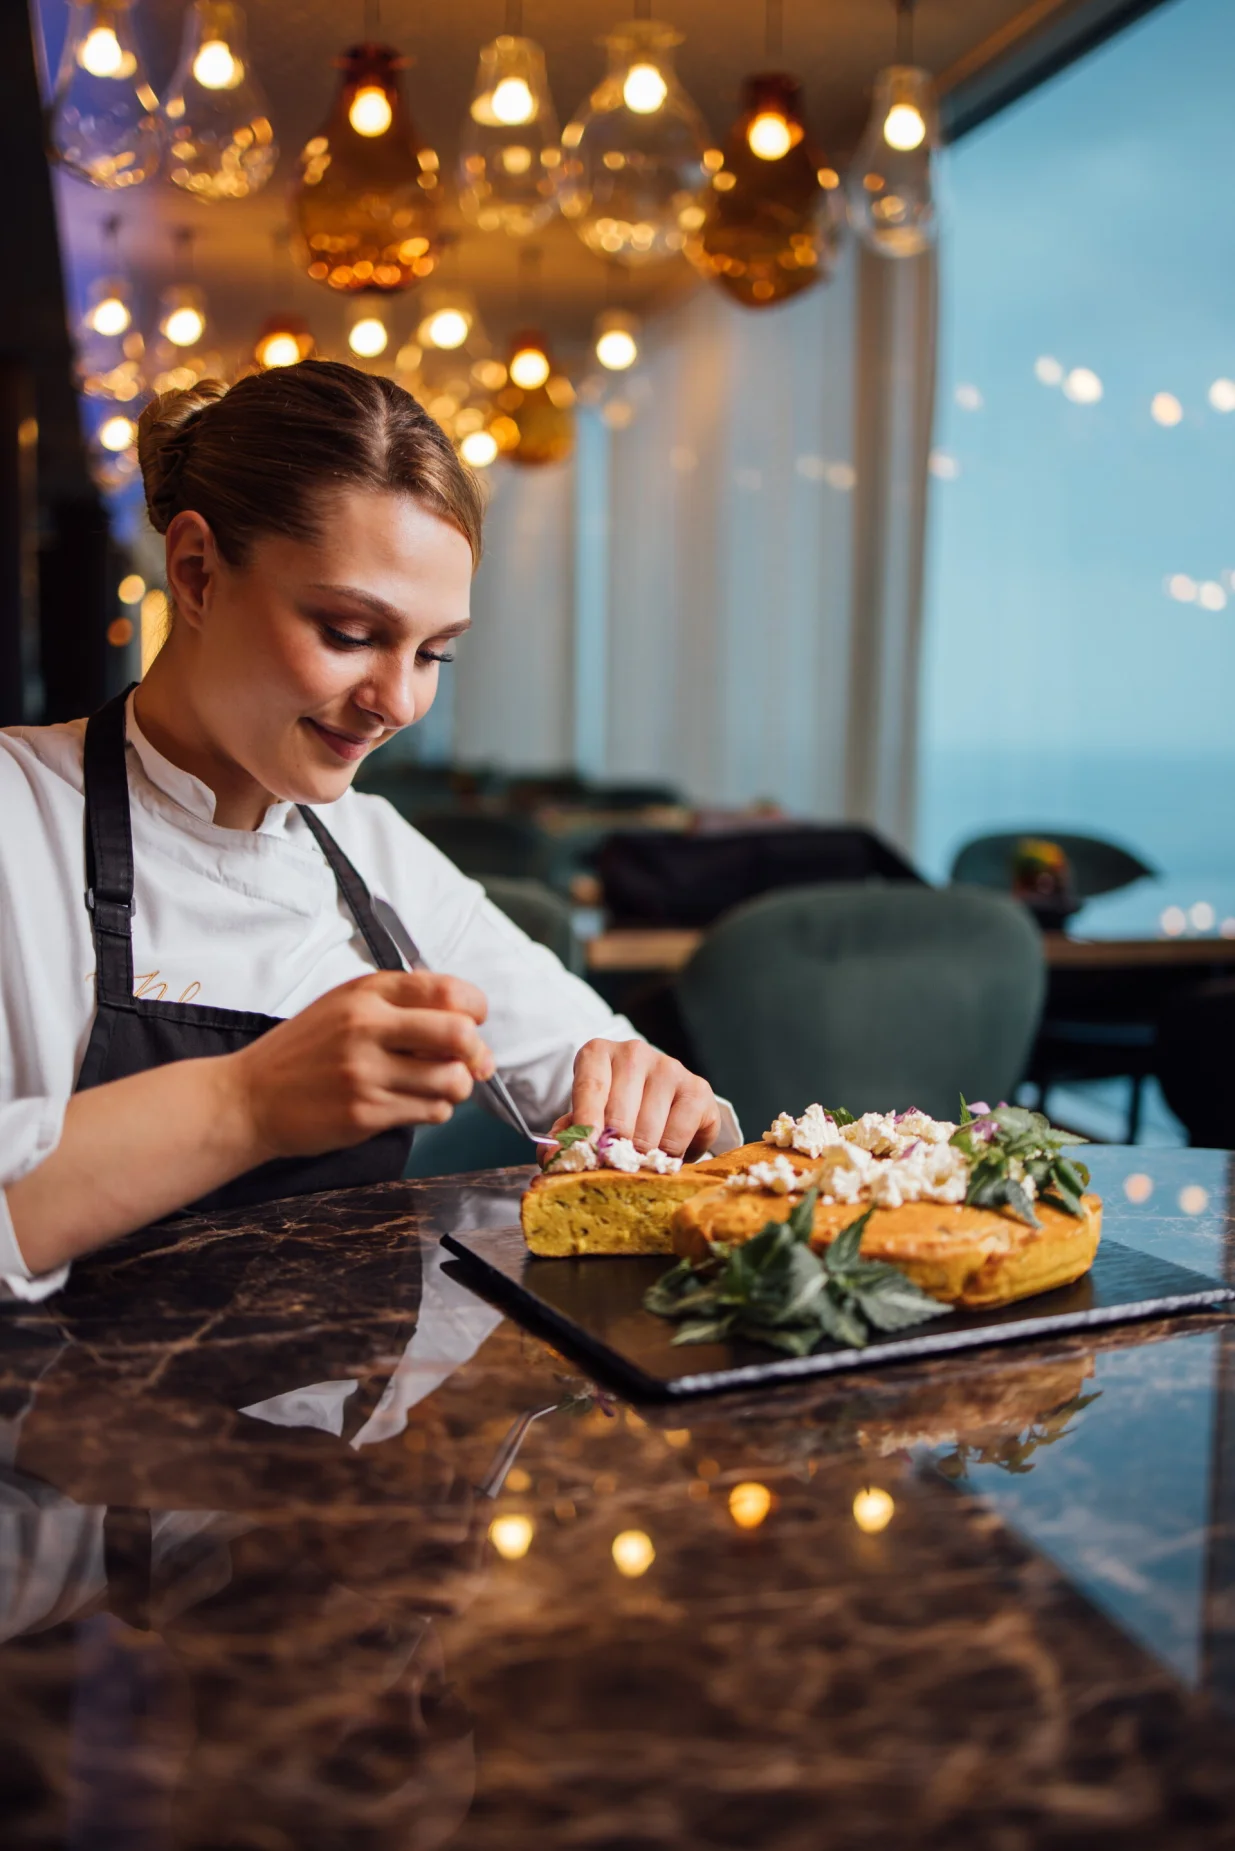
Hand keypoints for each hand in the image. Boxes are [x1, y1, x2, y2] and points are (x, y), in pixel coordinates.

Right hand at [232, 970, 493, 1160]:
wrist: (250, 1097)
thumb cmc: (304, 1052)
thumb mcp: (345, 1006)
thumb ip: (400, 1004)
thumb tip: (467, 1023)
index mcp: (367, 993)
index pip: (448, 990)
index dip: (474, 1009)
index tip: (473, 1022)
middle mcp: (367, 1027)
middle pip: (458, 1035)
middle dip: (477, 1052)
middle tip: (471, 1062)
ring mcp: (366, 1072)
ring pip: (451, 1080)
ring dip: (456, 1087)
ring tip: (435, 1086)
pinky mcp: (365, 1112)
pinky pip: (431, 1112)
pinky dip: (433, 1110)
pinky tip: (411, 1103)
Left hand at [549, 1039, 720, 1160]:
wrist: (662, 1102)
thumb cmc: (614, 1110)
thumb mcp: (584, 1119)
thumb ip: (567, 1136)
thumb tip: (551, 1156)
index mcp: (597, 1054)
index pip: (590, 1088)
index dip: (587, 1122)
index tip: (588, 1149)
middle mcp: (634, 1053)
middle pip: (619, 1117)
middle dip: (615, 1152)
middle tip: (614, 1170)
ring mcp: (668, 1067)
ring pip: (649, 1133)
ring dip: (641, 1158)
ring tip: (639, 1162)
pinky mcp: (698, 1088)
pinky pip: (678, 1138)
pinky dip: (669, 1157)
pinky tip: (665, 1152)